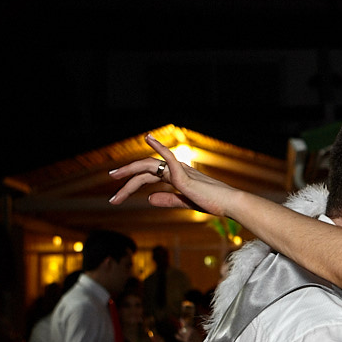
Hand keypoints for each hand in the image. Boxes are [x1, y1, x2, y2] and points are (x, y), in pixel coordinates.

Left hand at [108, 134, 238, 215]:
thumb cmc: (213, 203)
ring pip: (150, 166)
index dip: (131, 186)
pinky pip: (170, 157)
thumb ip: (168, 199)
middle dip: (126, 180)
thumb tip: (148, 199)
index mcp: (176, 177)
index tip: (117, 197)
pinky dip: (159, 146)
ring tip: (115, 177)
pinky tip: (148, 137)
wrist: (229, 204)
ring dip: (130, 170)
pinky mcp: (184, 174)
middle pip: (145, 171)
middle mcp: (176, 170)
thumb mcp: (186, 202)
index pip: (148, 177)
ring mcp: (180, 170)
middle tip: (112, 195)